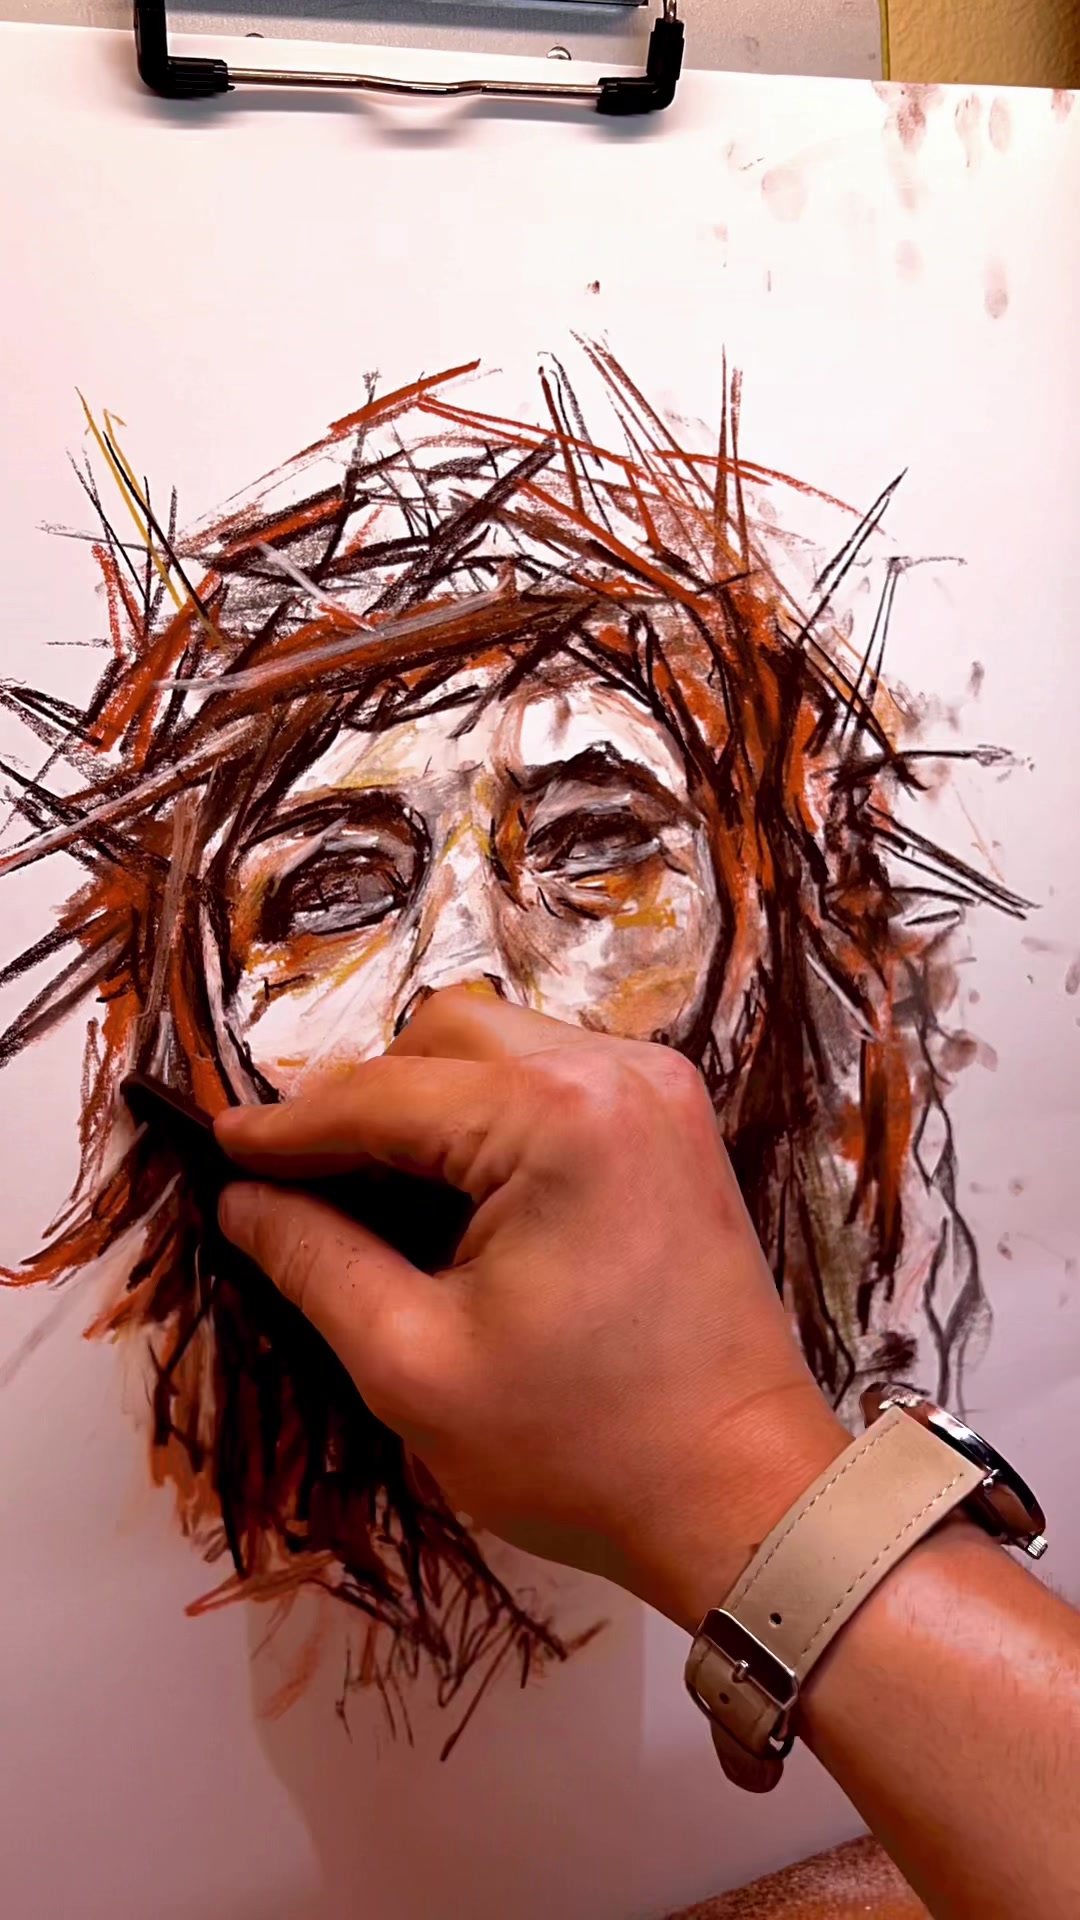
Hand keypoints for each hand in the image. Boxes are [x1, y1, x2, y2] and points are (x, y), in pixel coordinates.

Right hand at [215, 989, 845, 1625]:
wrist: (747, 1499)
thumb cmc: (582, 1450)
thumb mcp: (414, 1366)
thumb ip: (315, 1262)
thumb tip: (243, 1199)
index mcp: (556, 1118)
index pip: (384, 1094)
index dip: (289, 1126)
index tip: (217, 1148)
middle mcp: (616, 1072)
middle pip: (445, 1036)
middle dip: (365, 1101)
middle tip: (306, 1184)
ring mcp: (660, 1092)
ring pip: (502, 1048)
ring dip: (429, 1102)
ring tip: (377, 1194)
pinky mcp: (677, 1126)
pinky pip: (556, 1079)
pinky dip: (493, 1115)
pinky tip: (461, 1192)